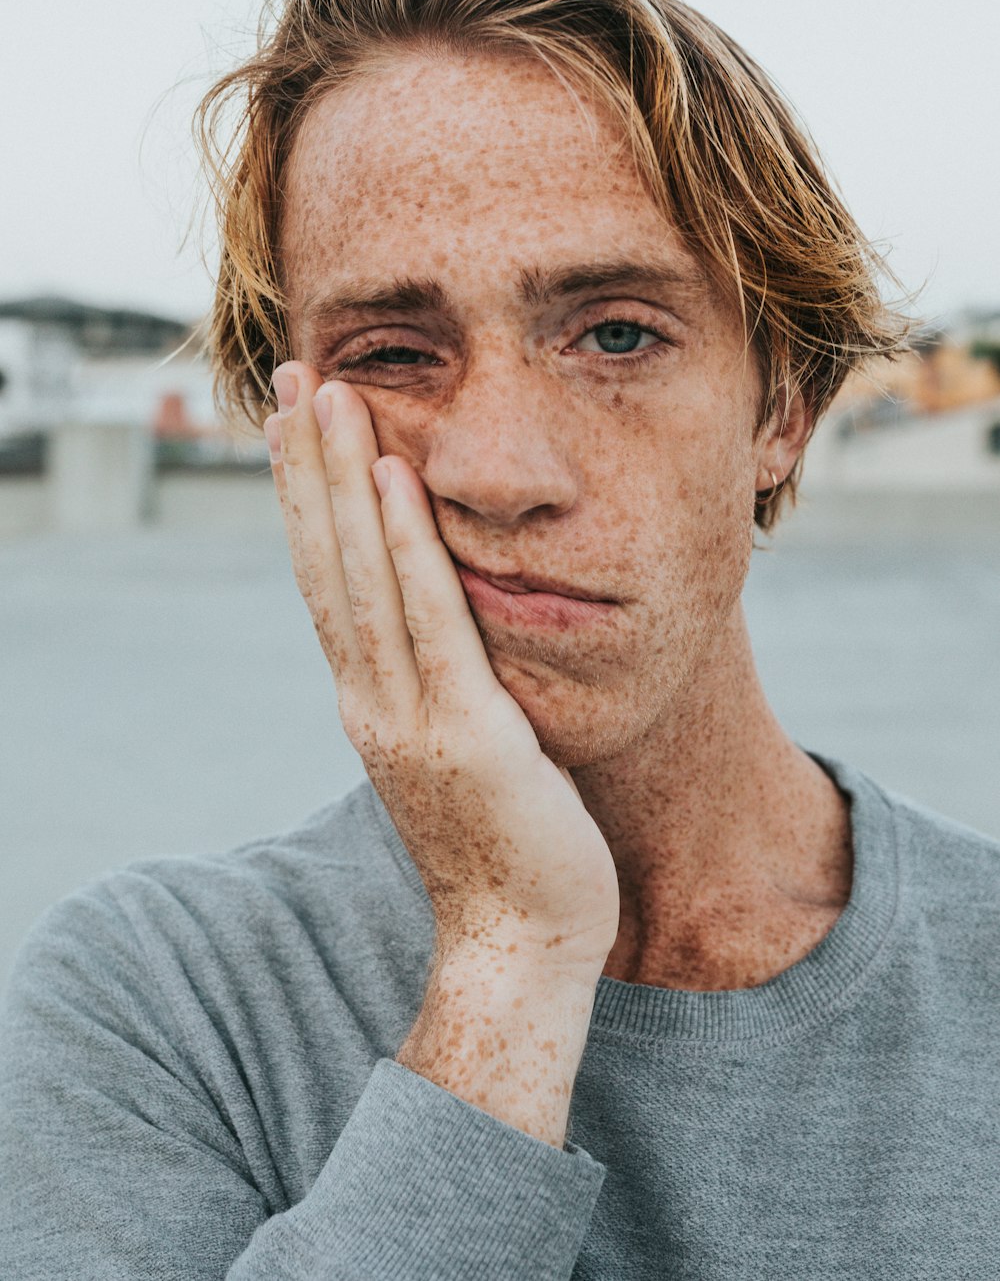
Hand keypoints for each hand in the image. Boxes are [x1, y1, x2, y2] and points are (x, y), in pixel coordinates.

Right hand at [265, 363, 619, 976]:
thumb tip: (443, 627)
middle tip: (292, 376)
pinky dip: (405, 545)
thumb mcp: (453, 750)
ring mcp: (410, 716)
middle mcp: (372, 699)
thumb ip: (435, 686)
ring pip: (361, 576)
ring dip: (339, 479)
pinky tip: (391, 478)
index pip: (325, 579)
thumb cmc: (503, 844)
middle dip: (305, 464)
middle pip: (325, 560)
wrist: (521, 943)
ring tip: (327, 395)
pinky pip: (430, 621)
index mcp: (370, 700)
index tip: (295, 424)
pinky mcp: (468, 732)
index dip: (304, 497)